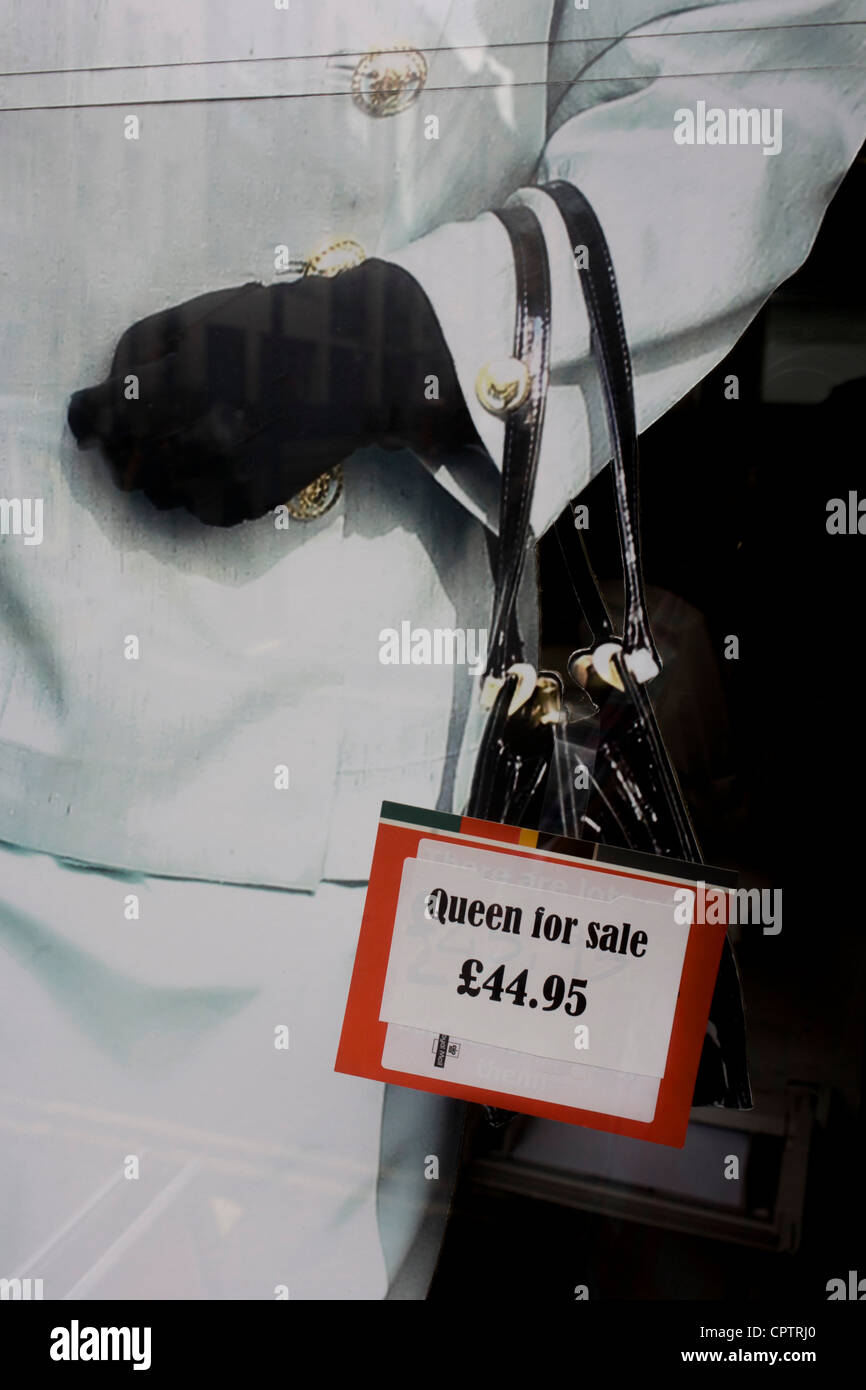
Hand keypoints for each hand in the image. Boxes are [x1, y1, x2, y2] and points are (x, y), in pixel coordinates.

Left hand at [67, 261, 478, 526]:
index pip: (99, 419)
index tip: (92, 416)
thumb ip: (140, 353)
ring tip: (178, 445)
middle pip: (124, 464)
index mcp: (181, 384)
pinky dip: (196, 492)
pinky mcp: (253, 500)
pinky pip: (199, 510)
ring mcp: (229, 475)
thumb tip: (108, 395)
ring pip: (157, 494)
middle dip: (122, 445)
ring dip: (157, 472)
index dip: (88, 416)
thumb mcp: (198, 316)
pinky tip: (213, 464)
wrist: (357, 366)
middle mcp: (201, 438)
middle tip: (137, 429)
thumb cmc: (275, 328)